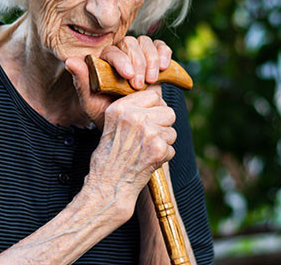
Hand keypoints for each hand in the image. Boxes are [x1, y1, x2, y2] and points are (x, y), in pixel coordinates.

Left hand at [65, 36, 171, 127]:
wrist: (129, 125)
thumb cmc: (107, 114)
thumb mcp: (91, 103)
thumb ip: (82, 81)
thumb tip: (70, 61)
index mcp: (102, 61)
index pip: (112, 51)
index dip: (122, 61)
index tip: (129, 77)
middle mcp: (120, 53)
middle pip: (130, 43)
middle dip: (138, 62)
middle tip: (140, 85)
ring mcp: (138, 55)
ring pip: (146, 42)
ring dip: (151, 59)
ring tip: (152, 80)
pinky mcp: (154, 59)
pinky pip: (160, 46)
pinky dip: (164, 52)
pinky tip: (164, 67)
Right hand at [85, 87, 176, 217]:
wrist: (108, 186)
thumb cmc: (109, 157)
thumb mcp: (112, 124)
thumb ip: (132, 109)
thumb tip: (158, 96)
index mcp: (121, 108)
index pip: (154, 95)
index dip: (156, 107)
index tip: (150, 118)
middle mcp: (134, 117)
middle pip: (168, 111)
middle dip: (163, 125)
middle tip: (149, 138)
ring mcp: (148, 132)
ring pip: (172, 131)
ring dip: (164, 142)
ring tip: (145, 151)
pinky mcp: (159, 149)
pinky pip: (172, 148)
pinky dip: (163, 157)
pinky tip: (148, 161)